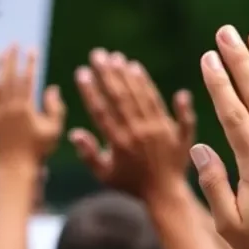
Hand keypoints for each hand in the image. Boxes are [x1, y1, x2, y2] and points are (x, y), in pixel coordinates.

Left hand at [0, 47, 61, 169]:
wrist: (11, 172)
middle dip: (11, 57)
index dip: (29, 62)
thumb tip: (51, 89)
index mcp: (23, 109)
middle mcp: (5, 108)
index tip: (32, 48)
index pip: (26, 78)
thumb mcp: (52, 131)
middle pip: (7, 77)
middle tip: (14, 43)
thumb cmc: (35, 155)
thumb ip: (55, 109)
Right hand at [69, 49, 195, 198]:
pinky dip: (150, 86)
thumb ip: (89, 154)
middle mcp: (138, 133)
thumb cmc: (131, 185)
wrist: (166, 194)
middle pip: (121, 98)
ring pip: (140, 96)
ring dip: (127, 75)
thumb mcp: (105, 175)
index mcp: (119, 143)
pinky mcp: (173, 128)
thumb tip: (74, 132)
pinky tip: (139, 70)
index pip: (102, 111)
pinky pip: (161, 103)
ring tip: (117, 58)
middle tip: (98, 54)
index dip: (91, 91)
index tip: (82, 72)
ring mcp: (157, 129)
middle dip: (108, 74)